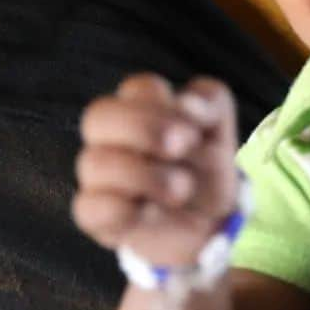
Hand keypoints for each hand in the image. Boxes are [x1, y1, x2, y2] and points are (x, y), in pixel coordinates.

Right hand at [73, 73, 239, 268]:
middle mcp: (109, 134)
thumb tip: (185, 102)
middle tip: (180, 148)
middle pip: (98, 114)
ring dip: (145, 175)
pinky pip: (89, 207)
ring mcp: (98, 173)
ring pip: (94, 162)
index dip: (167, 108)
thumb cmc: (205, 162)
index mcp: (138, 104)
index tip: (195, 133)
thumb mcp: (220, 126)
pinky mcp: (94, 213)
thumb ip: (209, 102)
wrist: (206, 220)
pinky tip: (153, 211)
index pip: (138, 89)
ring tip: (182, 188)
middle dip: (144, 128)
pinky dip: (123, 210)